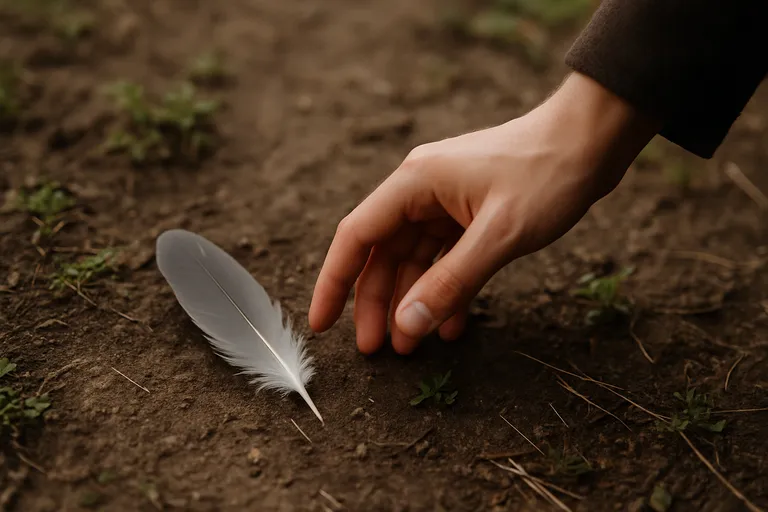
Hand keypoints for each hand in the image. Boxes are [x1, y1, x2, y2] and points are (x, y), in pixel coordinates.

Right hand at [309, 73, 659, 354]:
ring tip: (412, 347)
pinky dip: (446, 291)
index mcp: (415, 184)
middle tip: (377, 351)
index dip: (334, 283)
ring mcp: (447, 203)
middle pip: (384, 255)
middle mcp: (423, 192)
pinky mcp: (471, 215)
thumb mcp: (499, 235)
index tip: (323, 325)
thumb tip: (407, 327)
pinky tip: (453, 324)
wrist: (593, 140)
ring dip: (412, 302)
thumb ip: (451, 283)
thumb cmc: (547, 173)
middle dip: (378, 304)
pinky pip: (447, 259)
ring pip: (414, 261)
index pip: (356, 237)